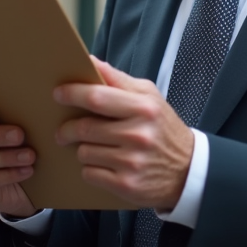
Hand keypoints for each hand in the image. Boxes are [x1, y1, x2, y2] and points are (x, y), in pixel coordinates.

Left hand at [54, 57, 194, 210]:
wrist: (187, 170)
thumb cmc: (162, 129)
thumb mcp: (150, 98)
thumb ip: (119, 80)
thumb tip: (91, 61)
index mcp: (144, 108)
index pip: (98, 97)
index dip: (72, 94)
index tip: (58, 93)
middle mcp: (138, 134)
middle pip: (84, 128)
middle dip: (67, 128)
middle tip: (64, 130)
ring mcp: (132, 162)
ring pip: (84, 152)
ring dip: (83, 149)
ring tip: (95, 148)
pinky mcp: (126, 185)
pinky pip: (89, 173)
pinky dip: (91, 169)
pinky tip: (104, 165)